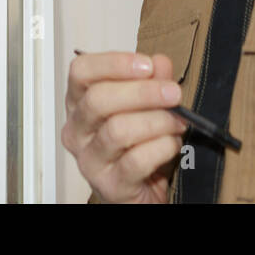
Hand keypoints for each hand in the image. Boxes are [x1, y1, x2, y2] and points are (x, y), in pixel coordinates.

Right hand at [61, 51, 186, 203]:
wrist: (140, 192)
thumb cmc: (138, 144)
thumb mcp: (146, 105)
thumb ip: (152, 80)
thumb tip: (159, 62)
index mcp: (79, 103)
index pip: (81, 71)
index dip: (113, 63)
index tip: (146, 65)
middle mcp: (77, 130)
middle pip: (98, 99)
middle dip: (142, 93)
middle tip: (173, 93)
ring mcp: (89, 160)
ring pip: (118, 130)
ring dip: (157, 121)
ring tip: (178, 122)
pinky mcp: (109, 185)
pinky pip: (136, 161)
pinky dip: (162, 147)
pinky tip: (172, 143)